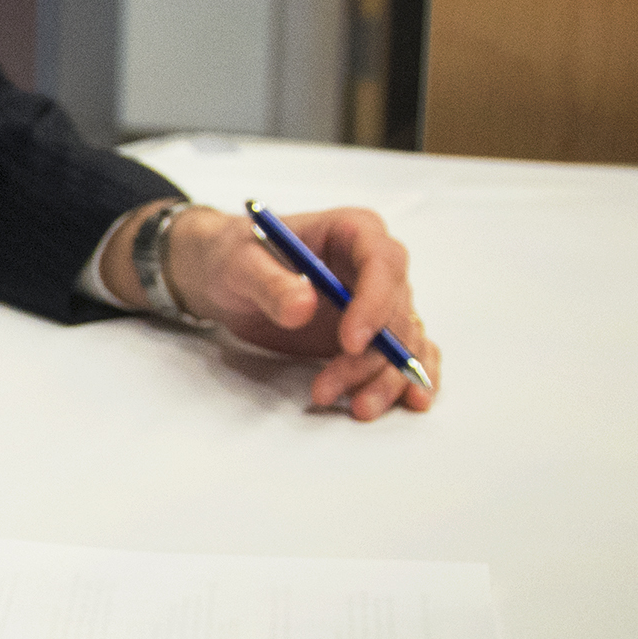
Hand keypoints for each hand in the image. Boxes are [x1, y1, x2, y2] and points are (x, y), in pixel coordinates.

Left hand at [103, 202, 438, 419]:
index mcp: (353, 230)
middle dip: (370, 357)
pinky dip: (408, 377)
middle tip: (328, 388)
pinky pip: (407, 354)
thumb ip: (270, 283)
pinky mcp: (372, 333)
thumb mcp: (240, 263)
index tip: (350, 343)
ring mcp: (377, 301)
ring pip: (403, 341)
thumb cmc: (234, 257)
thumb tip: (303, 307)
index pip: (382, 262)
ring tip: (356, 407)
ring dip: (386, 378)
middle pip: (396, 311)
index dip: (374, 304)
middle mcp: (375, 265)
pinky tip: (412, 401)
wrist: (225, 278)